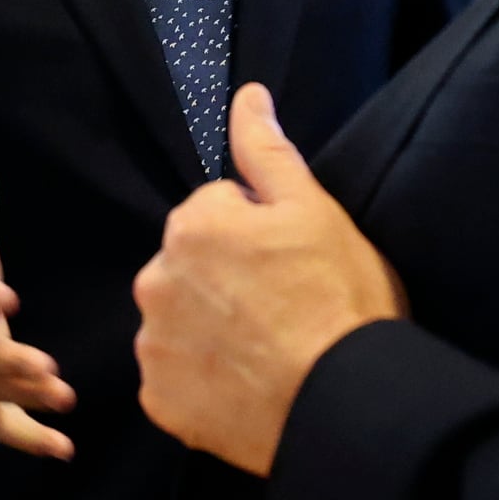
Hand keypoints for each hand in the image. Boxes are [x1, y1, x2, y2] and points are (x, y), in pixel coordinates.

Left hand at [133, 83, 405, 475]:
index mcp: (191, 226)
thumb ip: (267, 151)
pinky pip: (176, 380)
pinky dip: (203, 383)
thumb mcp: (314, 210)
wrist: (344, 403)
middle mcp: (155, 281)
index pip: (216, 213)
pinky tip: (247, 386)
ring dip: (209, 331)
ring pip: (178, 323)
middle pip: (189, 267)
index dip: (258, 235)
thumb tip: (247, 96)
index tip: (290, 264)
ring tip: (267, 351)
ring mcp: (154, 346)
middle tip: (281, 309)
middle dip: (224, 281)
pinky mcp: (159, 402)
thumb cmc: (339, 301)